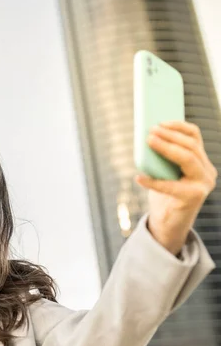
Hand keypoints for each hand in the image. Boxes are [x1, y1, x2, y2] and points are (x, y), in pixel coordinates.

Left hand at [135, 121, 217, 254]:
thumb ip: (162, 157)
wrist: (169, 224)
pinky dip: (153, 181)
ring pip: (187, 158)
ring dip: (166, 148)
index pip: (195, 136)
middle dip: (170, 136)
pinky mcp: (193, 197)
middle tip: (150, 132)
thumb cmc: (164, 195)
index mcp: (201, 162)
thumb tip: (145, 136)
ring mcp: (203, 184)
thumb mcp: (165, 172)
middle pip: (191, 146)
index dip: (178, 126)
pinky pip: (171, 185)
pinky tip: (139, 178)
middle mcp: (207, 171)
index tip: (160, 121)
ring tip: (147, 142)